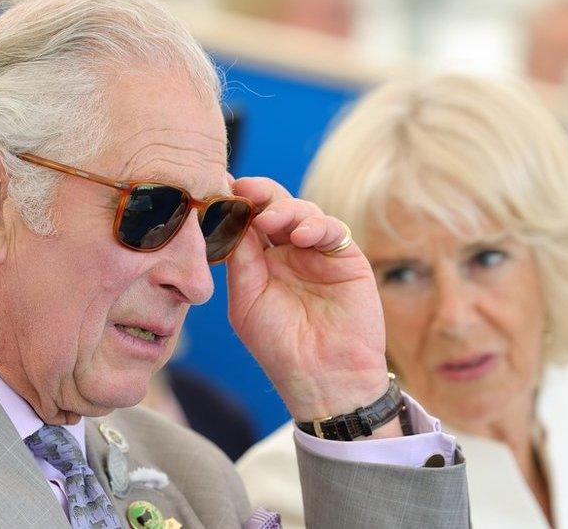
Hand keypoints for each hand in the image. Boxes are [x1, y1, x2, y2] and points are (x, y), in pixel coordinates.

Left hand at [227, 177, 391, 426]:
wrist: (323, 378)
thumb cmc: (279, 347)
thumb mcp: (246, 301)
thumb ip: (241, 260)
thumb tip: (230, 217)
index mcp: (261, 262)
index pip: (248, 221)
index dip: (236, 203)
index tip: (221, 189)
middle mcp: (289, 253)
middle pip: (275, 207)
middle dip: (260, 194)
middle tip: (245, 189)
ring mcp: (318, 254)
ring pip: (302, 212)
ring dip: (284, 209)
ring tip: (269, 220)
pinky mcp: (346, 259)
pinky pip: (332, 230)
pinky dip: (316, 226)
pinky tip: (300, 236)